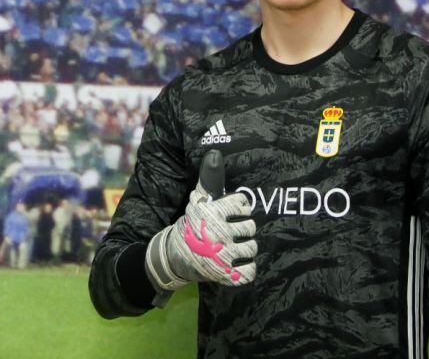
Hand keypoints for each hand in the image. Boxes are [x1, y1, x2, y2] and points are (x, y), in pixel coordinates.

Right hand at [145, 158, 256, 290]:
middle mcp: (217, 233)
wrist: (176, 255)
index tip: (233, 212)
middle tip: (232, 232)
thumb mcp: (200, 200)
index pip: (243, 204)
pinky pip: (249, 271)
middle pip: (250, 227)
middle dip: (244, 229)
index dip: (240, 208)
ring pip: (252, 248)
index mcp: (212, 212)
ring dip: (247, 248)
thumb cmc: (195, 223)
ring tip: (235, 247)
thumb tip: (215, 152)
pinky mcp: (223, 274)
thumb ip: (210, 178)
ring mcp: (221, 255)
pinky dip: (247, 269)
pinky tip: (238, 264)